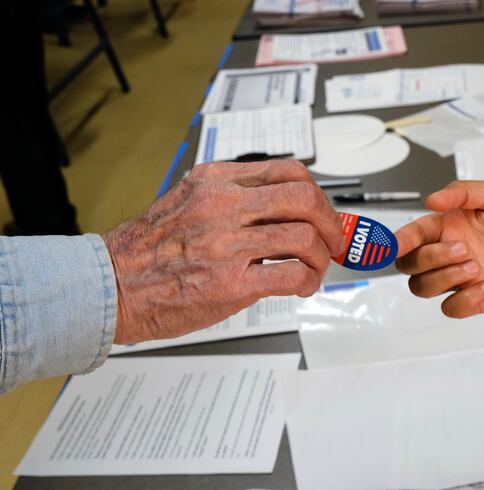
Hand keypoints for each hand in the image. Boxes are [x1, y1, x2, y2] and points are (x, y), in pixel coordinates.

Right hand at [103, 161, 342, 343]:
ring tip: (316, 268)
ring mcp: (227, 244)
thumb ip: (232, 198)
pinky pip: (292, 275)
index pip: (287, 172)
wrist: (111, 286)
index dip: (318, 194)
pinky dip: (309, 281)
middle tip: (335, 240)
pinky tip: (302, 287)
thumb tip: (284, 210)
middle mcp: (223, 205)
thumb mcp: (188, 201)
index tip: (325, 212)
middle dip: (331, 222)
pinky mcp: (230, 283)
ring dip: (322, 257)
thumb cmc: (148, 249)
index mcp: (215, 180)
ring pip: (304, 237)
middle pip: (304, 198)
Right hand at [394, 181, 483, 317]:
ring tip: (475, 266)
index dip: (399, 240)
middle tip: (462, 249)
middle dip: (429, 259)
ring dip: (443, 278)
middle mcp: (449, 252)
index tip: (396, 243)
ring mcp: (460, 277)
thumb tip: (432, 199)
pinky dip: (463, 299)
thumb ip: (463, 193)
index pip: (412, 235)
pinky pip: (451, 308)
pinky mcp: (476, 298)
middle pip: (409, 265)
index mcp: (449, 225)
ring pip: (423, 288)